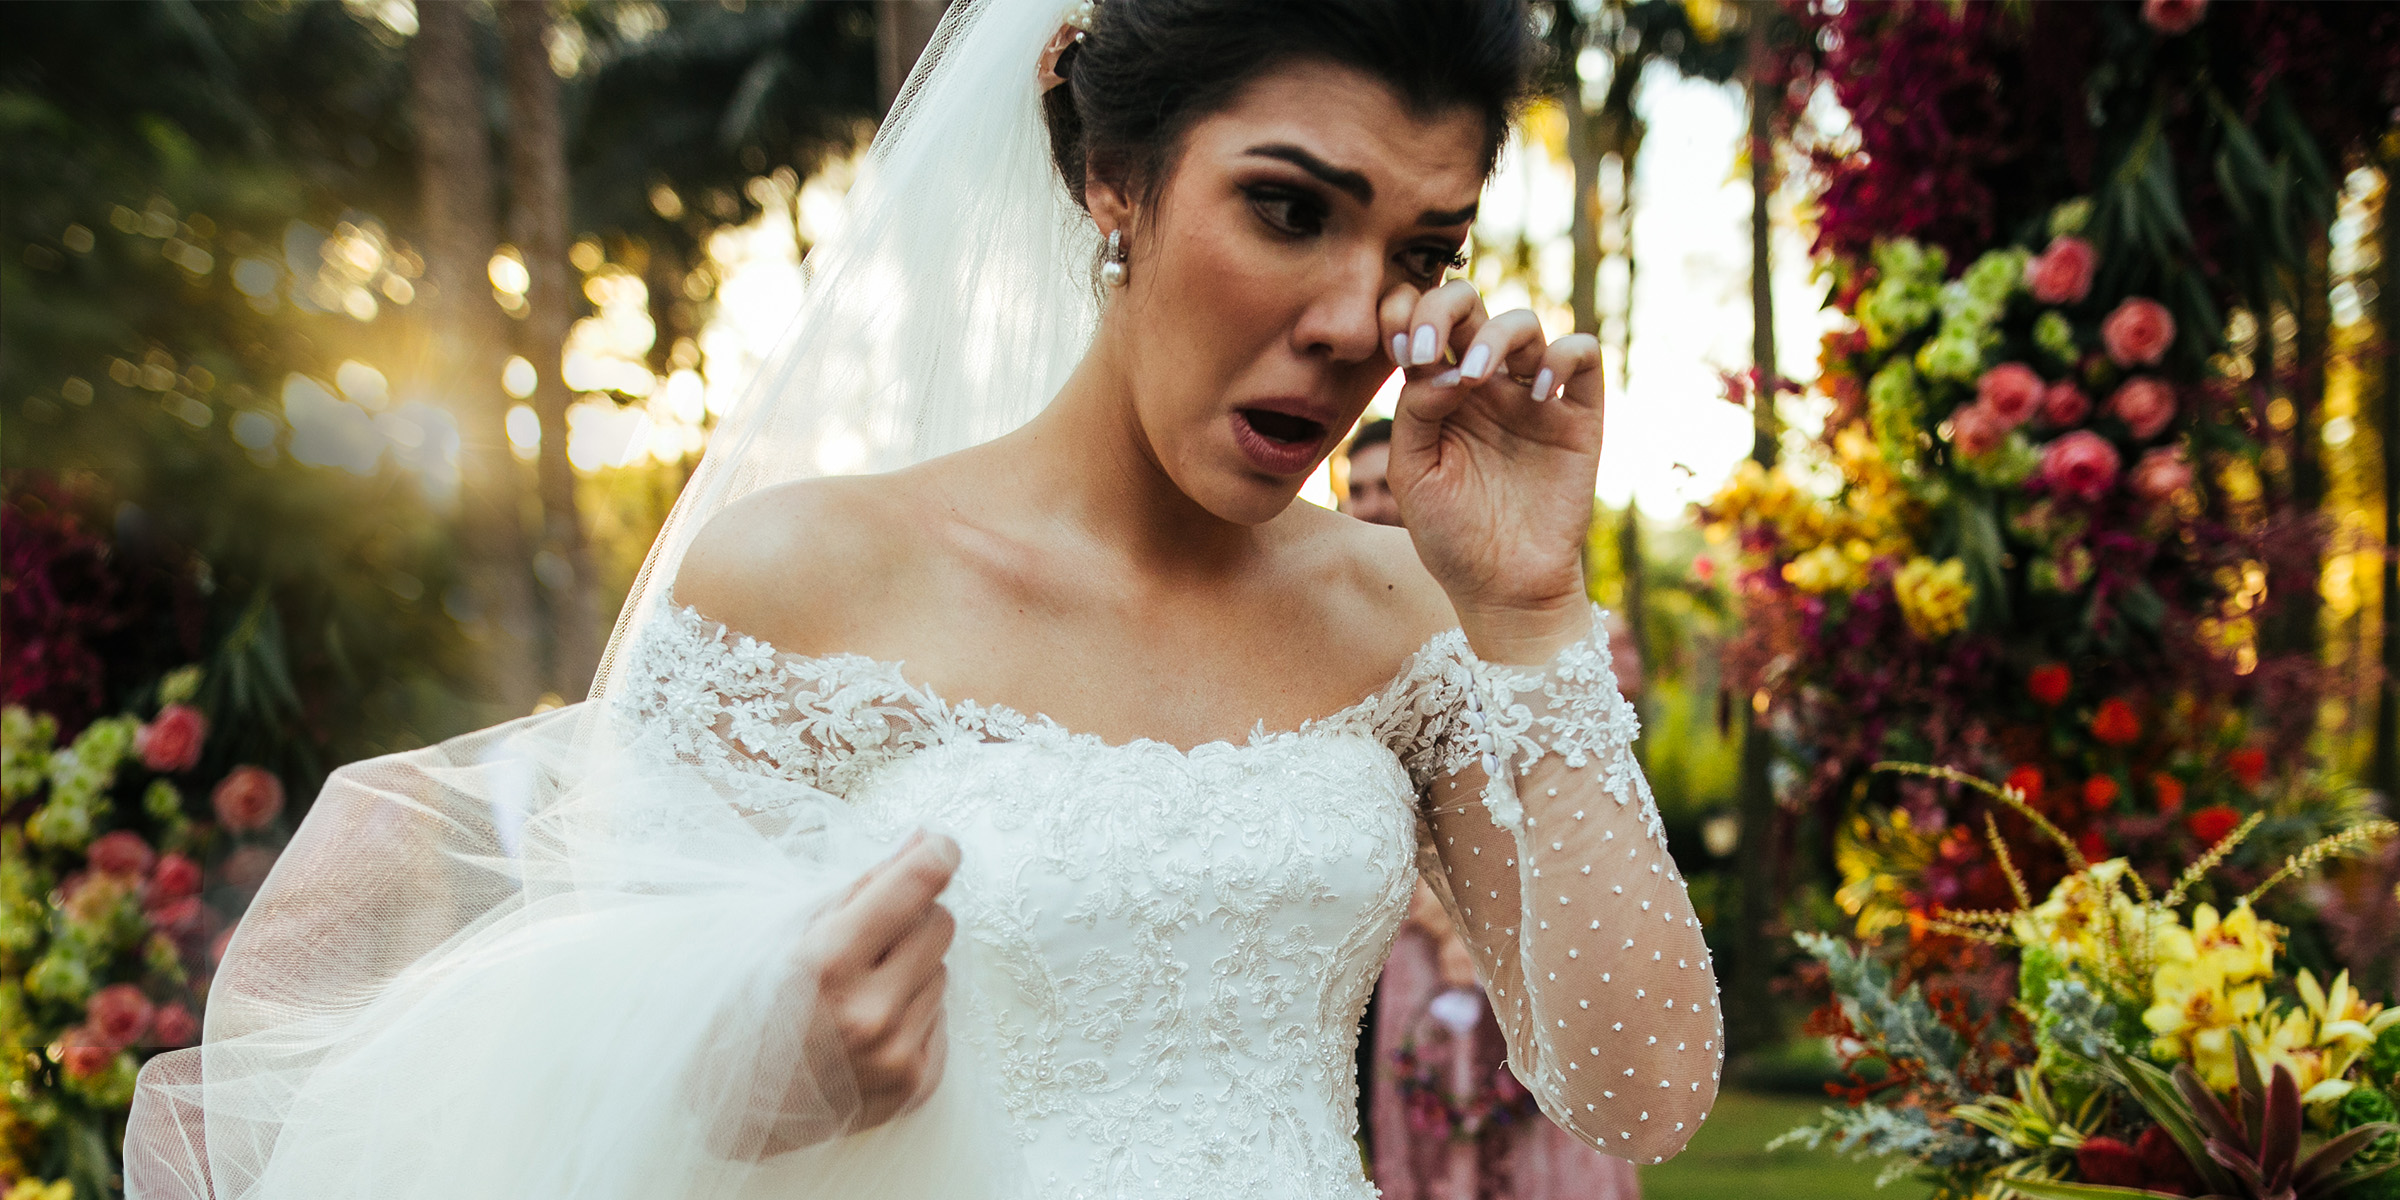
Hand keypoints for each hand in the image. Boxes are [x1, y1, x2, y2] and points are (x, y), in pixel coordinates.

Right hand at [760, 829, 958, 1153]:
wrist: (731, 1110)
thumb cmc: (747, 1011)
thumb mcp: (784, 933)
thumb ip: (859, 887)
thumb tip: (924, 843)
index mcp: (826, 964)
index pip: (914, 885)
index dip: (936, 854)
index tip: (940, 845)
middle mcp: (868, 1013)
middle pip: (940, 923)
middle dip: (913, 917)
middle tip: (873, 934)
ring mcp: (895, 1055)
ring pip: (943, 971)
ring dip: (910, 969)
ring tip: (858, 992)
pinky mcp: (914, 1086)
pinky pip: (943, 1017)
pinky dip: (914, 1012)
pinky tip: (870, 1026)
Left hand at [1381, 279, 1602, 662]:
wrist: (1504, 588)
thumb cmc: (1451, 534)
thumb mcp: (1412, 474)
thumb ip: (1415, 412)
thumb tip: (1441, 365)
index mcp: (1438, 391)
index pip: (1420, 323)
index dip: (1405, 315)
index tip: (1399, 351)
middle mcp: (1485, 384)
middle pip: (1468, 305)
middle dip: (1442, 307)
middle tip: (1426, 350)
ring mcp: (1532, 396)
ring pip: (1524, 323)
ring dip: (1495, 336)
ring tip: (1476, 376)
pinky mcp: (1578, 416)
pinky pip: (1582, 355)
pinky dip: (1562, 359)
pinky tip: (1537, 396)